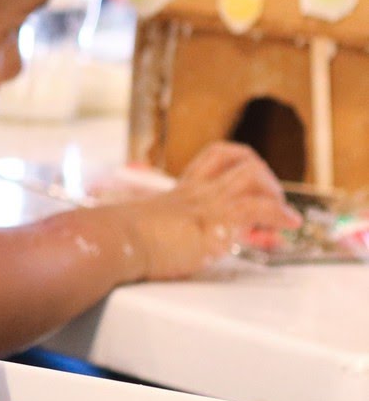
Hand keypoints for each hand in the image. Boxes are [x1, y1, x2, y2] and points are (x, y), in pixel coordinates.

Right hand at [112, 142, 298, 281]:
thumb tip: (135, 243)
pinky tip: (288, 227)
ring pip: (253, 173)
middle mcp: (195, 190)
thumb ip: (147, 232)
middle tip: (269, 201)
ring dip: (275, 193)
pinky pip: (259, 207)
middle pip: (239, 157)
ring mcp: (206, 202)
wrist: (113, 241)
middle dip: (263, 177)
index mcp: (178, 192)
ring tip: (280, 216)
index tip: (246, 193)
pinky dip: (280, 215)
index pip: (212, 162)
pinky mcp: (216, 219)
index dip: (237, 169)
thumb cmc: (117, 240)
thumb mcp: (137, 232)